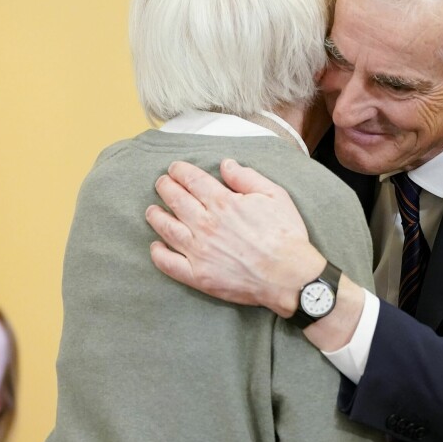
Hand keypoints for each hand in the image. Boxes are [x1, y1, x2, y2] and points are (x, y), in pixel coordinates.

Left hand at [146, 159, 325, 315]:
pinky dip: (158, 253)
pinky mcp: (199, 276)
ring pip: (167, 229)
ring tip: (152, 211)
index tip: (175, 169)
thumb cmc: (286, 236)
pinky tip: (156, 246)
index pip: (192, 180)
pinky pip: (169, 264)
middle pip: (176, 200)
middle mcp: (206, 225)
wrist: (290, 276)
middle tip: (162, 183)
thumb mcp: (274, 195)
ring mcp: (199, 251)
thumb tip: (225, 165)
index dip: (180, 171)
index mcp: (223, 203)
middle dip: (165, 187)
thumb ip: (247, 178)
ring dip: (156, 216)